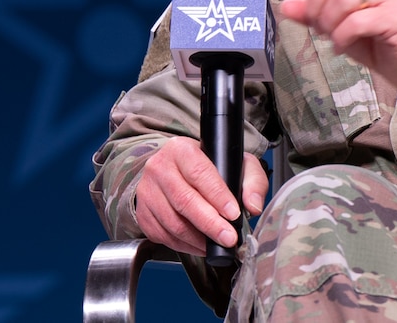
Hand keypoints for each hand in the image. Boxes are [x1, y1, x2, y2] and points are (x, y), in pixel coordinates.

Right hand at [133, 135, 268, 254]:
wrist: (175, 171)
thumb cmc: (207, 168)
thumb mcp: (235, 163)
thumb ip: (251, 181)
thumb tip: (253, 206)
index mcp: (181, 150)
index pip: (199, 173)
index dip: (217, 196)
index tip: (233, 214)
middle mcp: (159, 168)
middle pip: (184, 201)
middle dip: (210, 224)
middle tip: (229, 238)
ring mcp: (147, 192)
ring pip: (173, 222)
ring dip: (198, 239)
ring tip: (218, 245)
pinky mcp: (143, 213)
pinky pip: (164, 236)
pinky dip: (185, 245)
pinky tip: (201, 246)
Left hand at [278, 0, 396, 103]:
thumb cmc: (377, 39)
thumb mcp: (339, 24)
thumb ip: (314, 13)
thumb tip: (285, 6)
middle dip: (317, 9)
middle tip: (324, 29)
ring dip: (329, 25)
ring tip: (336, 38)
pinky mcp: (395, 15)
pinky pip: (354, 22)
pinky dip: (341, 37)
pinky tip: (343, 46)